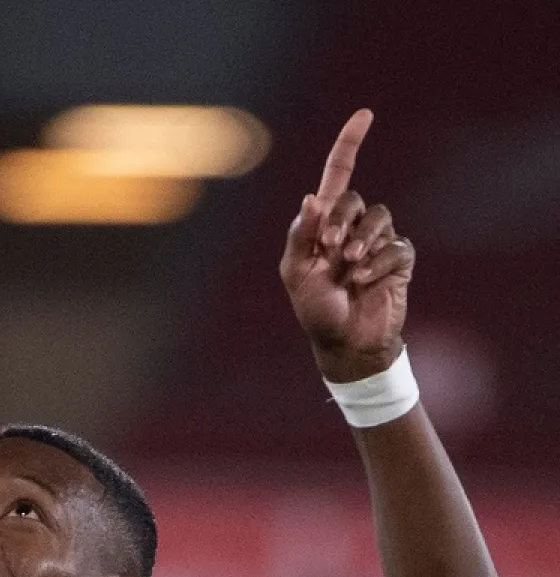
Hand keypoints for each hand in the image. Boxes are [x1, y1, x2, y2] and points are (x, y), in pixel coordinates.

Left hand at [279, 110, 416, 381]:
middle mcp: (352, 226)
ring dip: (362, 243)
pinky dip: (378, 264)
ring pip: (380, 218)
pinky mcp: (399, 259)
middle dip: (341, 221)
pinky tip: (365, 282)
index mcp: (323, 224)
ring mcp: (377, 241)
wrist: (344, 342)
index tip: (365, 114)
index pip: (337, 175)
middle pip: (355, 199)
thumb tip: (312, 197)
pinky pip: (396, 247)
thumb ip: (301, 236)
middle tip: (331, 251)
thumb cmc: (314, 309)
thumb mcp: (296, 273)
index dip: (349, 144)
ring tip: (350, 269)